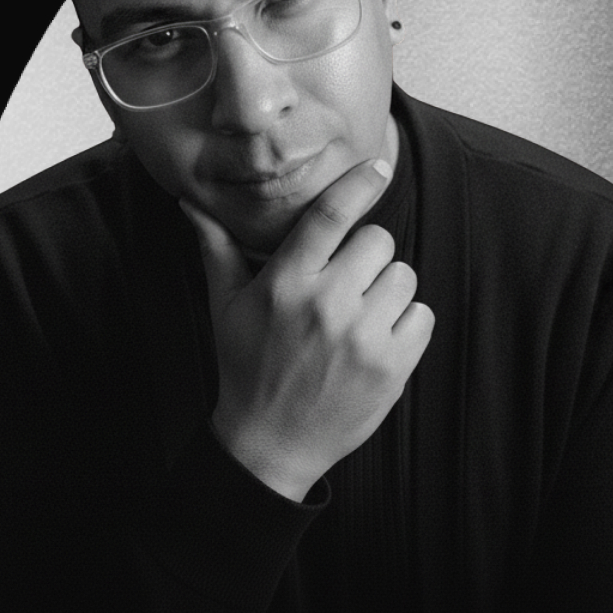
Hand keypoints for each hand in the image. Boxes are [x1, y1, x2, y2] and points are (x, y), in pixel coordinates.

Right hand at [180, 159, 434, 500]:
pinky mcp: (392, 367)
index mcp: (285, 283)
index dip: (358, 184)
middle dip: (367, 256)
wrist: (270, 445)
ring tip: (358, 317)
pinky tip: (375, 342)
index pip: (331, 215)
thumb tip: (190, 204)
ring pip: (405, 276)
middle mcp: (326, 305)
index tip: (377, 168)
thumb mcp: (225, 307)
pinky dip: (406, 325)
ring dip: (387, 290)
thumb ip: (216, 249)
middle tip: (345, 284)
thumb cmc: (246, 367)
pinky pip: (422, 316)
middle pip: (379, 240)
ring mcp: (363, 338)